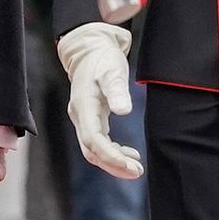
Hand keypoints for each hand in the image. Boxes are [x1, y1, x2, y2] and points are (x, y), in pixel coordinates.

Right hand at [57, 22, 142, 178]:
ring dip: (113, 162)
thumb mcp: (112, 70)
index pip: (93, 140)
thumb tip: (124, 110)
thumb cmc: (102, 57)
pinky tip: (129, 154)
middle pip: (91, 150)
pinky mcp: (91, 117)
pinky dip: (113, 152)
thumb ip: (117, 90)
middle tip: (137, 172)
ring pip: (94, 149)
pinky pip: (98, 142)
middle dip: (113, 165)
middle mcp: (80, 115)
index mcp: (84, 106)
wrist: (91, 47)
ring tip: (136, 168)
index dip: (111, 157)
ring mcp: (84, 117)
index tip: (130, 166)